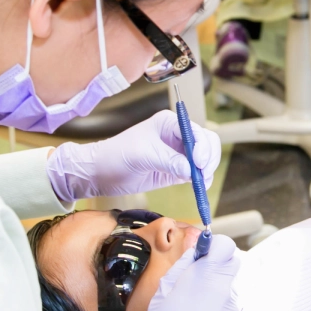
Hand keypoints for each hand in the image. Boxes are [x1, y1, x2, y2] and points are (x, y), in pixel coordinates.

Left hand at [45, 110, 221, 200]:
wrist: (101, 173)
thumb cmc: (116, 155)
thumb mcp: (142, 155)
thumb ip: (168, 161)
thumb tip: (190, 170)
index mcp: (169, 123)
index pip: (195, 131)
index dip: (202, 146)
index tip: (199, 163)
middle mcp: (177, 136)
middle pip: (206, 143)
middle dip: (208, 158)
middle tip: (203, 174)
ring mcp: (178, 153)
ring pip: (205, 158)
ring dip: (208, 170)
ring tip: (201, 183)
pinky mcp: (176, 170)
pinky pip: (196, 173)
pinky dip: (201, 180)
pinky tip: (199, 187)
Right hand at [143, 235, 241, 310]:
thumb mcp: (162, 295)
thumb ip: (182, 268)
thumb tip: (194, 253)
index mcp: (208, 277)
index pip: (226, 245)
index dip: (213, 246)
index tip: (201, 255)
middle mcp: (226, 290)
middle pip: (229, 265)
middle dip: (214, 268)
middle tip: (193, 282)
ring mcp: (234, 310)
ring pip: (226, 289)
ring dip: (212, 293)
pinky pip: (226, 310)